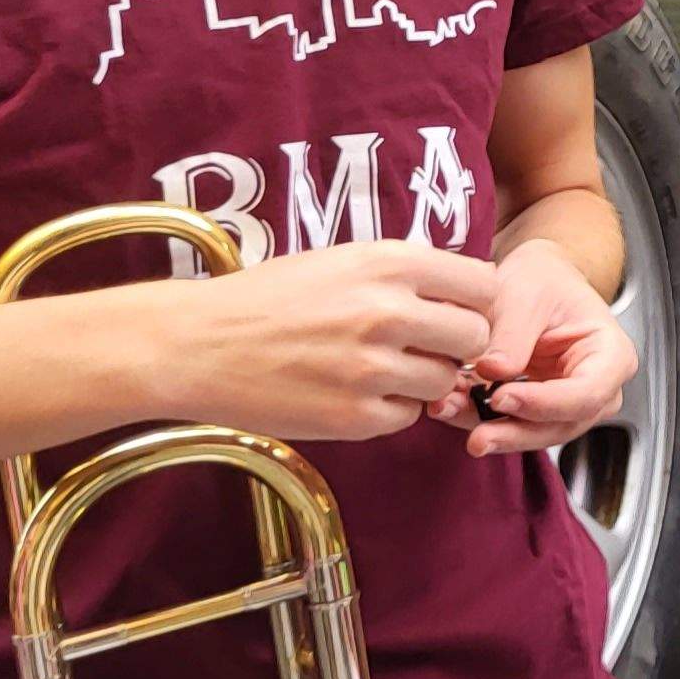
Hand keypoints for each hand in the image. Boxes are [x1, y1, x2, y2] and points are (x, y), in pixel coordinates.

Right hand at [150, 240, 500, 440]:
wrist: (196, 345)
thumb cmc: (268, 298)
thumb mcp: (342, 261)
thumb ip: (405, 275)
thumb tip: (471, 292)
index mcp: (388, 263)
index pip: (483, 285)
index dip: (474, 302)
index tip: (455, 312)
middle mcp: (388, 312)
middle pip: (475, 337)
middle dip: (456, 345)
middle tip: (423, 347)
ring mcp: (373, 368)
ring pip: (444, 381)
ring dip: (423, 380)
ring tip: (379, 368)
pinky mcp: (355, 416)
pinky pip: (407, 417)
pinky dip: (390, 409)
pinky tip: (354, 392)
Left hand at [428, 239, 639, 458]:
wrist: (533, 280)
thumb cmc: (543, 281)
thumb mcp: (527, 295)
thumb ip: (512, 336)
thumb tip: (493, 371)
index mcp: (610, 355)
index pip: (586, 394)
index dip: (544, 403)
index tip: (502, 396)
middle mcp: (596, 387)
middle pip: (561, 424)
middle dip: (514, 432)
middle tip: (477, 434)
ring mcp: (567, 404)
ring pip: (534, 433)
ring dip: (491, 430)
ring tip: (449, 412)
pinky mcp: (536, 411)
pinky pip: (510, 423)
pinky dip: (478, 418)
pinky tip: (450, 406)